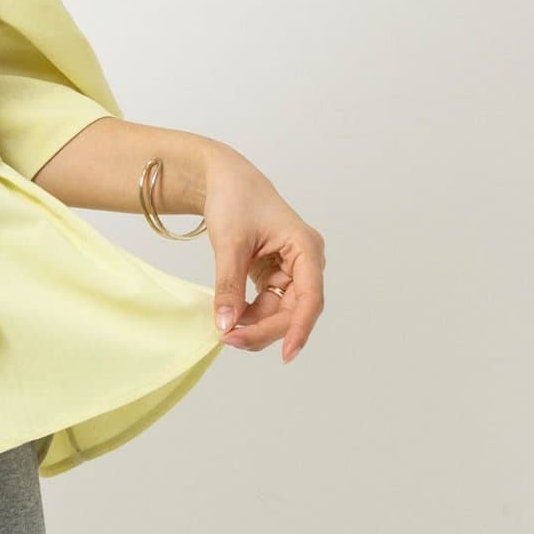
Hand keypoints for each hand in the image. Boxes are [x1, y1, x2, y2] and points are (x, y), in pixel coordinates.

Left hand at [200, 144, 324, 362]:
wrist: (223, 179)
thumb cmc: (233, 199)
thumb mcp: (229, 243)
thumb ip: (229, 286)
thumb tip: (225, 325)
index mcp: (306, 248)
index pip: (310, 297)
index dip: (299, 328)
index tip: (286, 354)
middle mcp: (305, 262)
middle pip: (294, 309)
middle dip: (264, 328)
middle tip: (229, 340)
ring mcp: (291, 269)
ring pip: (279, 310)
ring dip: (255, 324)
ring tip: (225, 332)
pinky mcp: (275, 274)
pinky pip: (267, 303)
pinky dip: (249, 314)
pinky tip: (230, 319)